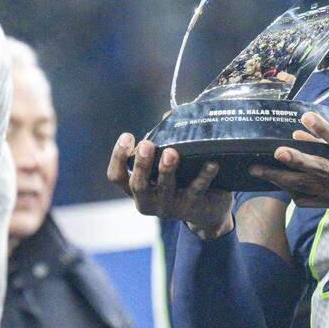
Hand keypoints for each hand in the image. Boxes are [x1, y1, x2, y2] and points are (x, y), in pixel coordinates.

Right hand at [107, 133, 232, 238]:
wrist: (208, 211)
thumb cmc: (180, 179)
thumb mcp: (167, 163)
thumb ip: (163, 141)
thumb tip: (169, 116)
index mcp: (137, 188)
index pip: (117, 176)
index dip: (118, 157)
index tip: (128, 135)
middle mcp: (148, 201)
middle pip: (138, 185)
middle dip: (142, 164)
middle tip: (147, 144)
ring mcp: (170, 207)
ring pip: (165, 189)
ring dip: (167, 170)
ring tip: (171, 152)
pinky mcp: (193, 207)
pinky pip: (197, 190)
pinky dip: (204, 176)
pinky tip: (211, 163)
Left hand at [248, 97, 328, 222]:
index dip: (325, 131)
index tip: (306, 117)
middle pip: (322, 170)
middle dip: (298, 160)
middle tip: (277, 151)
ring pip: (309, 188)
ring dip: (282, 179)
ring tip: (258, 168)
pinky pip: (309, 201)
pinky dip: (291, 193)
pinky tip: (275, 183)